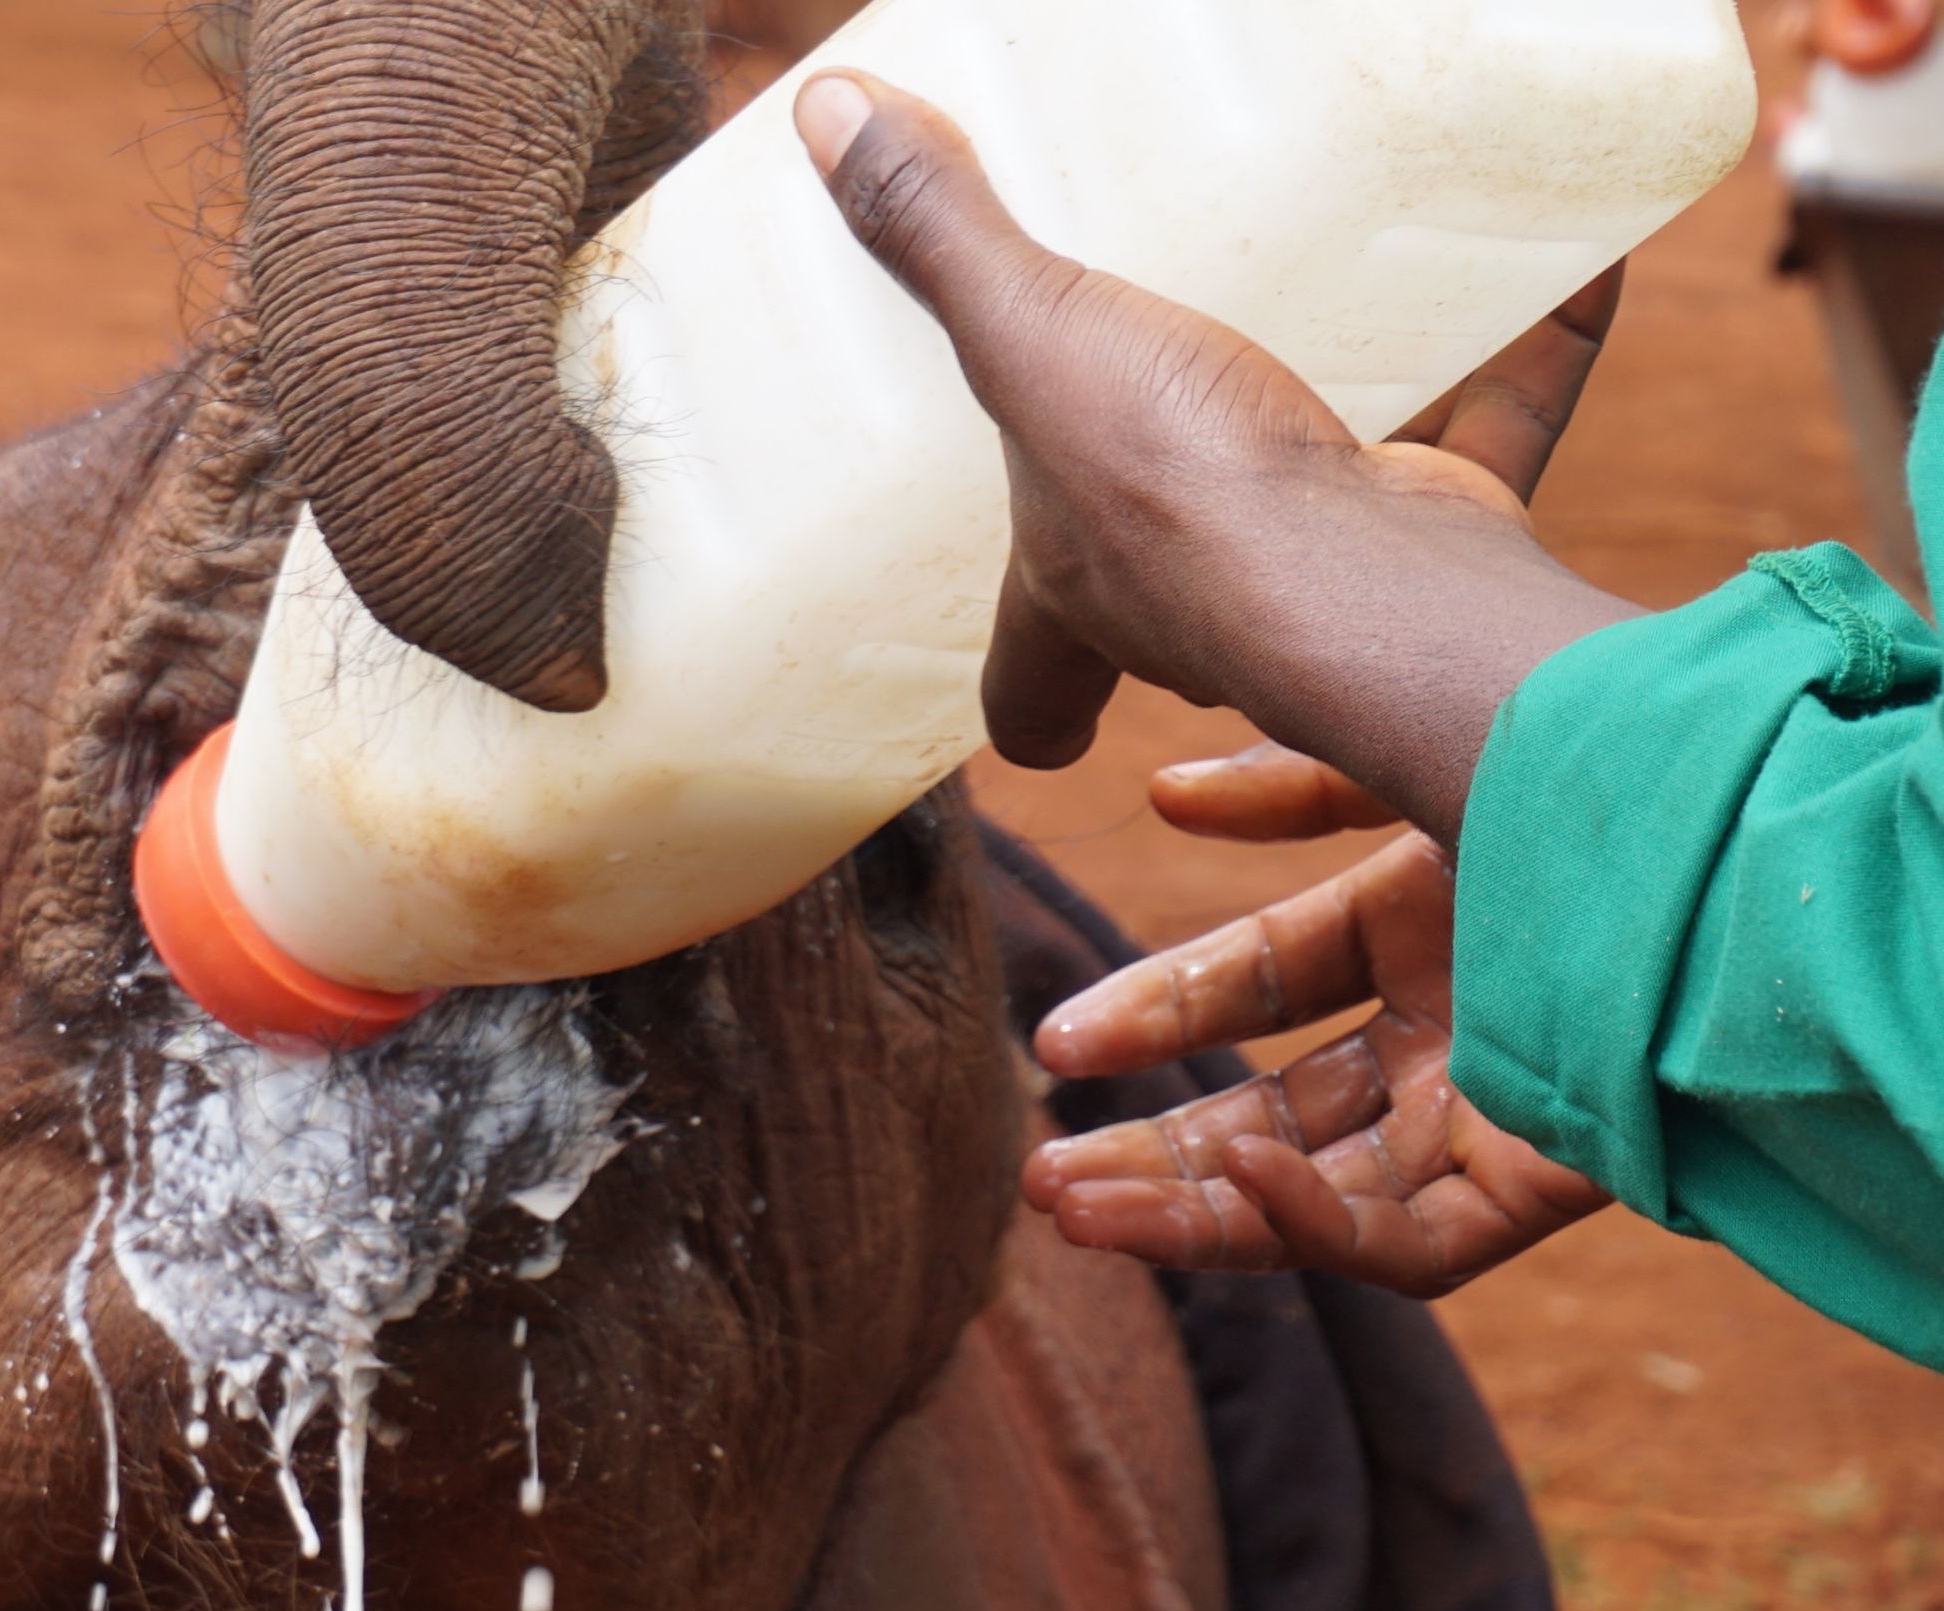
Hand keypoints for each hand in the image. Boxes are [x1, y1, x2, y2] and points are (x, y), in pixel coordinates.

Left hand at [794, 71, 1640, 843]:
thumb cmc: (1180, 495)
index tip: (1028, 719)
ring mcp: (1329, 574)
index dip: (1026, 697)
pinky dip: (1530, 346)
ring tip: (1353, 308)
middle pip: (1178, 597)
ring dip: (1356, 416)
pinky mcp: (1444, 527)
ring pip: (1336, 503)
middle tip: (1174, 435)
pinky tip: (1559, 259)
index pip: (1029, 685)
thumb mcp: (1029, 342)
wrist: (1377, 585)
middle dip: (1181, 530)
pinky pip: (1492, 425)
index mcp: (1082, 587)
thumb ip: (941, 238)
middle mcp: (1200, 607)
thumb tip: (827, 116)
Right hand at [1020, 745, 1607, 1297]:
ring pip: (1323, 1196)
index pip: (1271, 986)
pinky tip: (1245, 1192)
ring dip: (1196, 1212)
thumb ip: (1292, 777)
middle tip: (1043, 1173)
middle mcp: (1463, 1020)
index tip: (1061, 1040)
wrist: (1736, 823)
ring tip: (1076, 1216)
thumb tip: (1162, 793)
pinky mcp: (1555, 1183)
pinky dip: (1323, 1234)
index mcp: (1434, 917)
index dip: (1161, 1014)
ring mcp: (1502, 1106)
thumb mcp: (1411, 752)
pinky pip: (1421, 1248)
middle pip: (1277, 1113)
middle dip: (1154, 1147)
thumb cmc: (1594, 769)